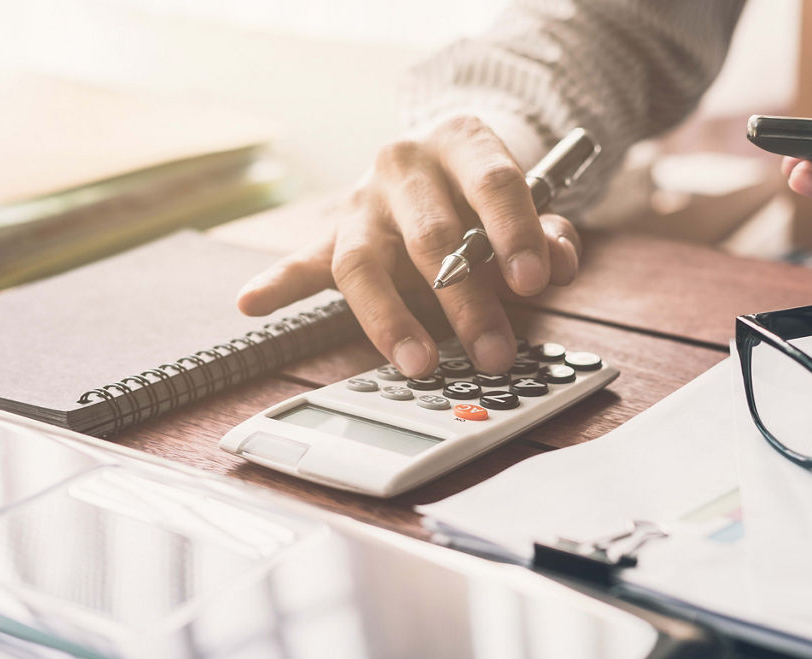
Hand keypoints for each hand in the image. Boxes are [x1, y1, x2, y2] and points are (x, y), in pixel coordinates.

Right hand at [236, 116, 580, 375]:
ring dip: (392, 319)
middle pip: (431, 234)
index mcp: (460, 142)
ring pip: (364, 261)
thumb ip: (548, 234)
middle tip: (494, 350)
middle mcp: (404, 164)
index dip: (515, 232)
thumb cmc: (485, 193)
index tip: (534, 281)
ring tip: (418, 362)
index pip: (492, 183)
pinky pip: (304, 261)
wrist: (440, 158)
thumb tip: (558, 265)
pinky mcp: (333, 233)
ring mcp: (363, 201)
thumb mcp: (529, 204)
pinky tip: (252, 302)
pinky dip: (278, 283)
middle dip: (466, 299)